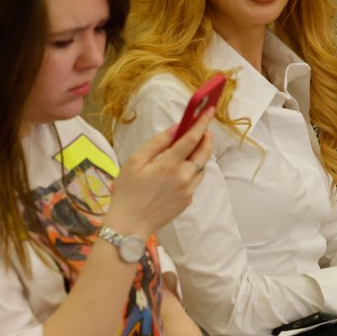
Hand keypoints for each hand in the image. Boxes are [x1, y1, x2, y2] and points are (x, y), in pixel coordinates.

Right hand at [105, 107, 214, 235]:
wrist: (130, 225)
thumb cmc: (127, 191)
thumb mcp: (135, 161)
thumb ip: (157, 143)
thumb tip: (175, 129)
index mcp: (170, 165)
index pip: (192, 139)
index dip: (201, 123)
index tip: (208, 111)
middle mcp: (184, 177)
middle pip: (204, 152)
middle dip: (206, 137)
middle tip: (203, 128)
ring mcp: (188, 190)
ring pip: (201, 167)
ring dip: (200, 155)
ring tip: (191, 147)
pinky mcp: (188, 200)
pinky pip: (195, 180)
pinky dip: (193, 170)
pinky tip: (181, 169)